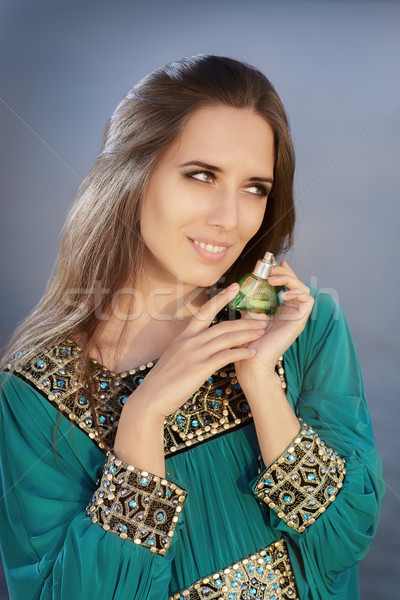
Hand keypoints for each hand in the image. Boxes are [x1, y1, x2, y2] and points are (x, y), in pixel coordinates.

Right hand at [129, 283, 267, 418]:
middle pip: (223, 325)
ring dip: (247, 335)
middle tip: (262, 319)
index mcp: (184, 336)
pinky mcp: (200, 368)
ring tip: (262, 333)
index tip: (235, 287)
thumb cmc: (163, 381)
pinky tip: (252, 353)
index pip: (205, 310)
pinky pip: (225, 356)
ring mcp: (195, 353)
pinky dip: (240, 353)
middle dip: (245, 322)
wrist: (151, 397)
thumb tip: (201, 347)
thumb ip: (189, 348)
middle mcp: (190, 340)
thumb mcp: (175, 357)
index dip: (221, 298)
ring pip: (227, 339)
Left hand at [234, 260, 313, 387]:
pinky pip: (307, 301)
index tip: (274, 263)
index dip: (284, 271)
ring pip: (304, 289)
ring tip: (272, 279)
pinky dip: (297, 292)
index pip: (289, 284)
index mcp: (282, 308)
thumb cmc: (248, 338)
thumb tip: (247, 281)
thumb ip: (252, 298)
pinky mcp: (299, 321)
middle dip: (285, 272)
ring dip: (290, 279)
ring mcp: (297, 316)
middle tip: (270, 271)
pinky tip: (283, 294)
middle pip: (297, 284)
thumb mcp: (249, 311)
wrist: (251, 358)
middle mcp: (291, 311)